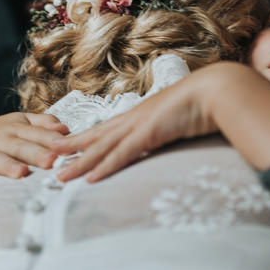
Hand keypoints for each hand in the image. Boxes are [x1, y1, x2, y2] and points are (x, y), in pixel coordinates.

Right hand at [0, 112, 69, 198]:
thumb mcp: (21, 123)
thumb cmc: (2, 134)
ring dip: (7, 165)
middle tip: (51, 161)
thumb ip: (43, 124)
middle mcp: (0, 139)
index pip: (37, 134)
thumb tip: (64, 128)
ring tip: (20, 173)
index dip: (52, 140)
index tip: (67, 147)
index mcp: (17, 129)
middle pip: (20, 146)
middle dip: (36, 153)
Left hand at [51, 74, 218, 182]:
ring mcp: (141, 125)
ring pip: (102, 147)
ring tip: (59, 175)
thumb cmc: (208, 102)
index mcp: (144, 114)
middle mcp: (137, 118)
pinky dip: (104, 166)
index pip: (110, 129)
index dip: (89, 138)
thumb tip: (175, 134)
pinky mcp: (150, 134)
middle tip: (49, 158)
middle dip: (73, 149)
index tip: (71, 146)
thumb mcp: (184, 117)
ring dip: (80, 162)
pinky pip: (122, 154)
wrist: (219, 90)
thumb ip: (175, 127)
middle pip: (98, 137)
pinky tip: (89, 178)